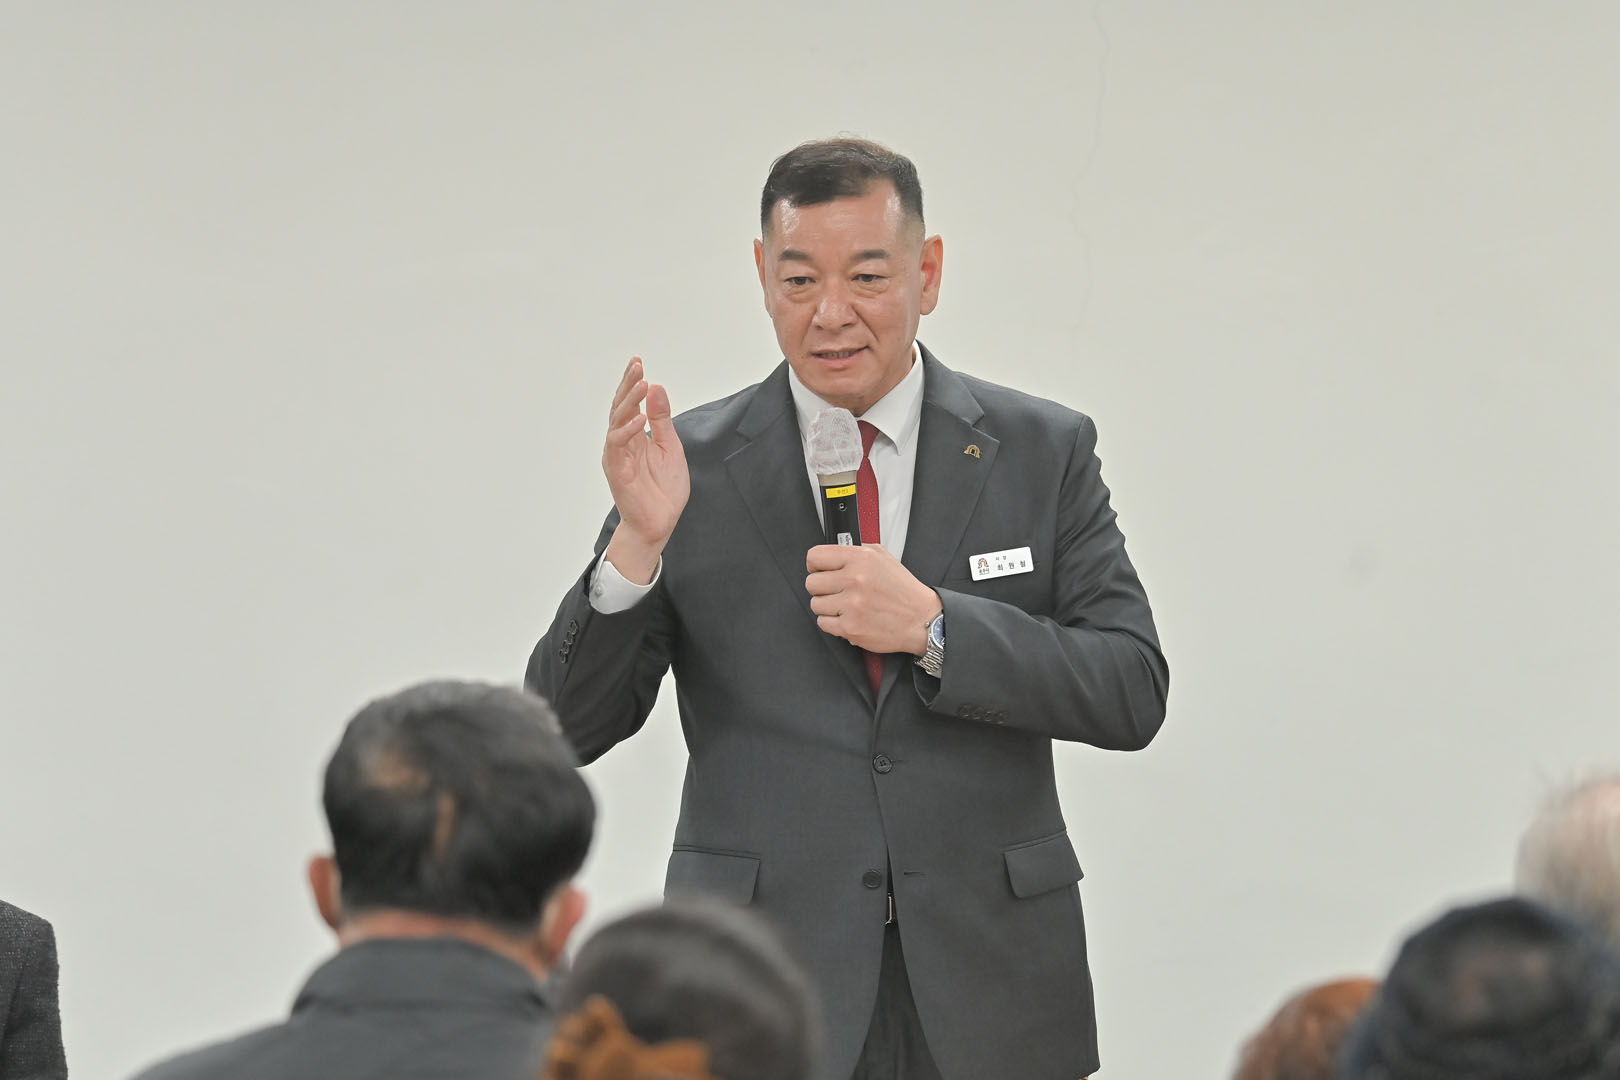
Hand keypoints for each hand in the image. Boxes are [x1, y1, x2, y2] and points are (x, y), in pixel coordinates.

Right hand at [601, 357, 688, 583]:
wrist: (660, 522)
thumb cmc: (663, 489)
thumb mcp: (670, 447)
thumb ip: (661, 419)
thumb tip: (656, 388)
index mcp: (635, 435)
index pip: (630, 403)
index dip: (633, 383)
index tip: (638, 363)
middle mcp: (623, 442)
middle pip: (620, 407)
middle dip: (628, 385)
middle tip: (636, 365)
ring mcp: (618, 455)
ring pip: (617, 421)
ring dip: (628, 401)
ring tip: (641, 384)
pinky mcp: (618, 470)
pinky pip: (618, 445)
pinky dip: (627, 430)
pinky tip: (639, 418)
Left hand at [805, 544, 941, 654]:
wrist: (921, 618)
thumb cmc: (902, 590)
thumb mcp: (882, 556)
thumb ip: (855, 551)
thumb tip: (831, 555)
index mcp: (860, 558)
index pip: (814, 557)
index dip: (815, 565)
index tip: (821, 571)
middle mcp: (854, 579)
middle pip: (811, 583)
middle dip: (822, 588)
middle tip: (837, 591)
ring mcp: (851, 605)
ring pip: (815, 604)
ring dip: (828, 607)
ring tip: (846, 606)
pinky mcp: (850, 627)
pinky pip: (823, 623)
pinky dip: (833, 623)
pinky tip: (848, 617)